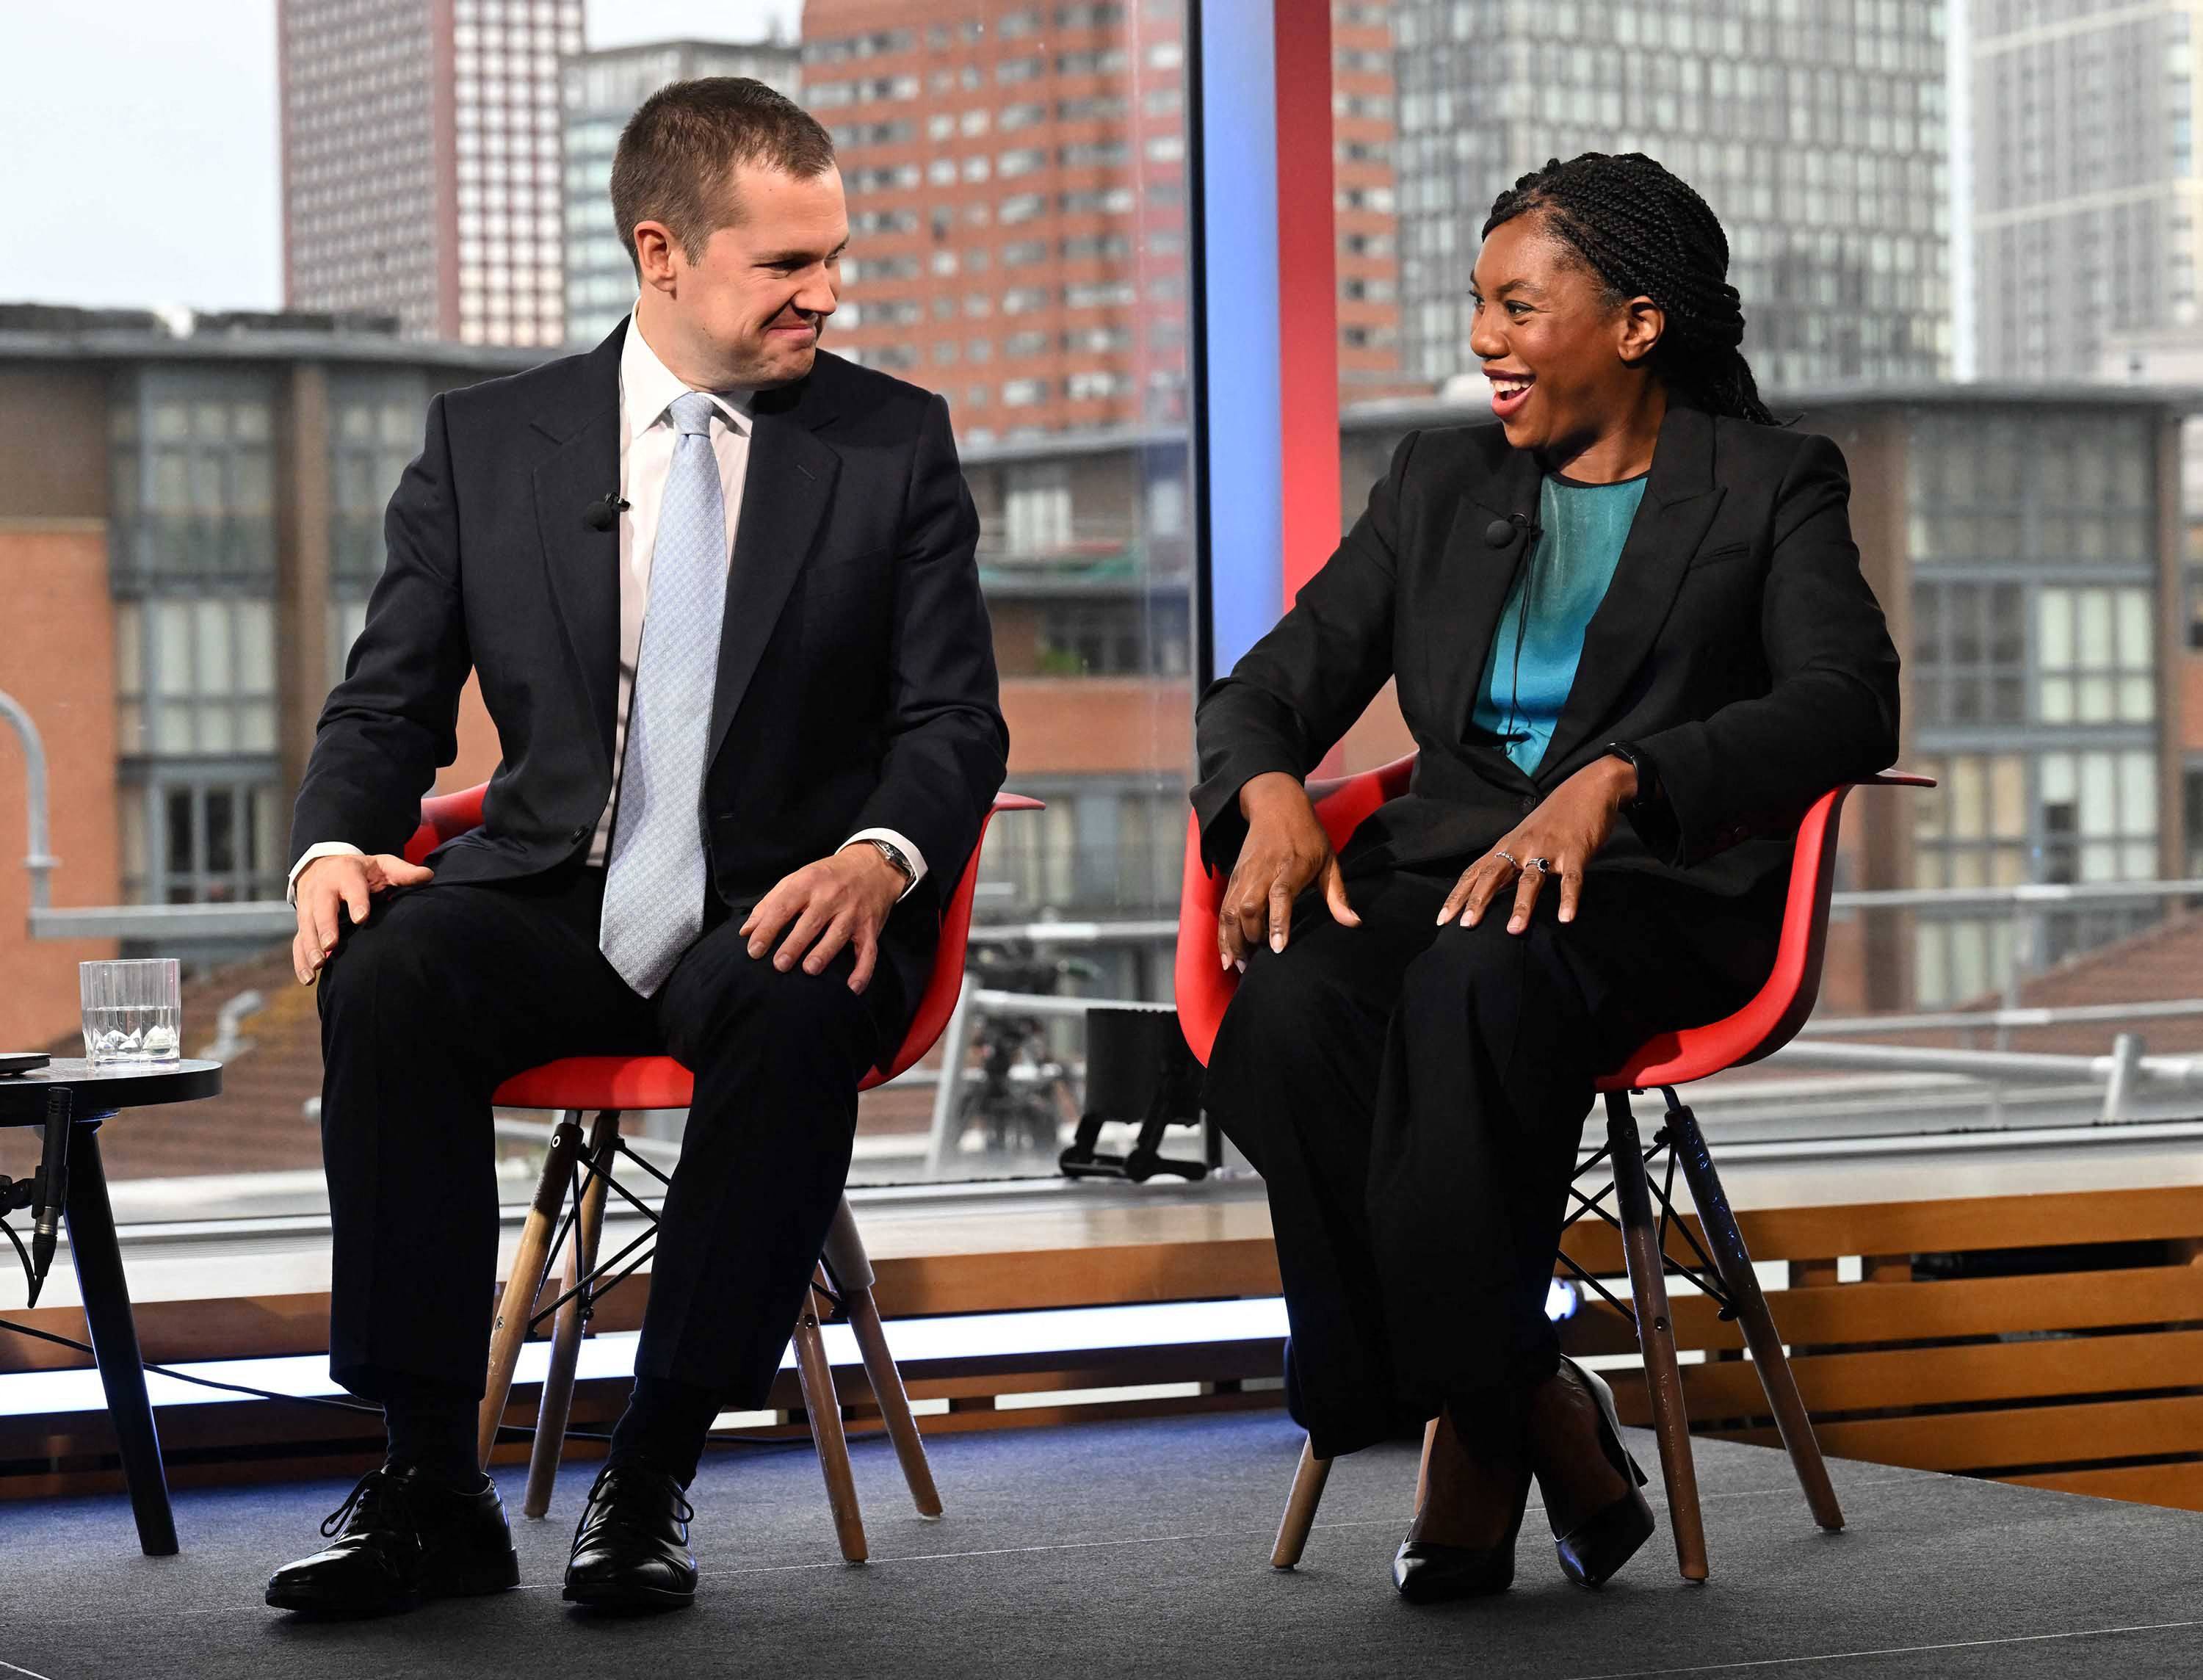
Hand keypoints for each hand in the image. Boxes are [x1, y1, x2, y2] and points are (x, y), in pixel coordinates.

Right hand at [293, 852, 433, 983]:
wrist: (324, 865)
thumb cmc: (361, 871)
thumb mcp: (382, 865)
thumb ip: (403, 872)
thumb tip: (428, 876)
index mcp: (346, 874)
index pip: (352, 887)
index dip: (357, 901)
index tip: (362, 917)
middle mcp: (323, 890)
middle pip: (322, 908)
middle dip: (325, 927)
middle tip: (331, 945)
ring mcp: (309, 907)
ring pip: (307, 927)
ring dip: (311, 947)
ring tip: (319, 964)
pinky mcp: (303, 922)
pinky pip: (298, 942)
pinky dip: (300, 960)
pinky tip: (308, 978)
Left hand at [741, 845, 906, 993]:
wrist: (872, 866)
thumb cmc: (827, 876)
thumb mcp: (796, 879)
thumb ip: (769, 904)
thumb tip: (745, 932)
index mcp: (808, 882)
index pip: (783, 907)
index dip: (767, 929)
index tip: (753, 950)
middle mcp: (831, 896)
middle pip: (810, 922)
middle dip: (794, 944)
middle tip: (779, 965)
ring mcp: (853, 912)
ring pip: (838, 935)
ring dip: (824, 953)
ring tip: (809, 969)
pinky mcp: (870, 927)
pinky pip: (868, 951)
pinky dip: (863, 970)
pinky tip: (852, 987)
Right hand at [1217, 771, 1360, 971]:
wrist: (1275, 805)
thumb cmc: (1307, 836)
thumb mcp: (1329, 860)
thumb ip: (1338, 895)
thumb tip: (1354, 923)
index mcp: (1291, 866)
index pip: (1280, 896)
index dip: (1277, 922)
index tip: (1277, 948)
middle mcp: (1263, 871)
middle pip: (1249, 907)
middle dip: (1249, 938)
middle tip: (1255, 965)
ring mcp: (1244, 875)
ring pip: (1231, 910)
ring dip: (1231, 940)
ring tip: (1236, 966)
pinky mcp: (1234, 878)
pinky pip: (1223, 908)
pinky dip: (1222, 932)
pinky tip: (1226, 954)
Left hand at [1440, 756, 1636, 934]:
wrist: (1589, 788)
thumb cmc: (1555, 818)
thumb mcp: (1524, 838)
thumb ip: (1509, 862)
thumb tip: (1492, 892)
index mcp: (1508, 845)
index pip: (1475, 872)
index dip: (1458, 895)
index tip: (1442, 919)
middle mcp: (1522, 847)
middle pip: (1494, 874)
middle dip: (1479, 900)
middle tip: (1466, 925)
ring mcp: (1548, 849)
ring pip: (1530, 879)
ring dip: (1522, 905)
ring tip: (1514, 931)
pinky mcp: (1575, 851)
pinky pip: (1571, 879)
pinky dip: (1569, 898)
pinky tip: (1566, 918)